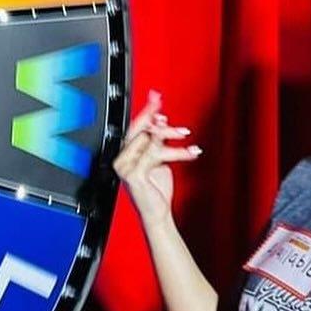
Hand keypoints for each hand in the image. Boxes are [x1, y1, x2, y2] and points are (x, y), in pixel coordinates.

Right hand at [113, 89, 201, 228]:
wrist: (156, 214)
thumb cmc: (157, 191)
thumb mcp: (159, 160)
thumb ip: (157, 143)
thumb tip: (161, 122)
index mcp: (126, 154)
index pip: (134, 126)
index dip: (146, 110)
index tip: (156, 96)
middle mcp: (122, 159)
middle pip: (140, 130)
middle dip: (160, 123)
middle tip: (176, 121)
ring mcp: (125, 167)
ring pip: (150, 141)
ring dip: (173, 139)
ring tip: (189, 142)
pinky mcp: (133, 175)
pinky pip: (153, 155)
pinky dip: (172, 151)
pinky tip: (187, 152)